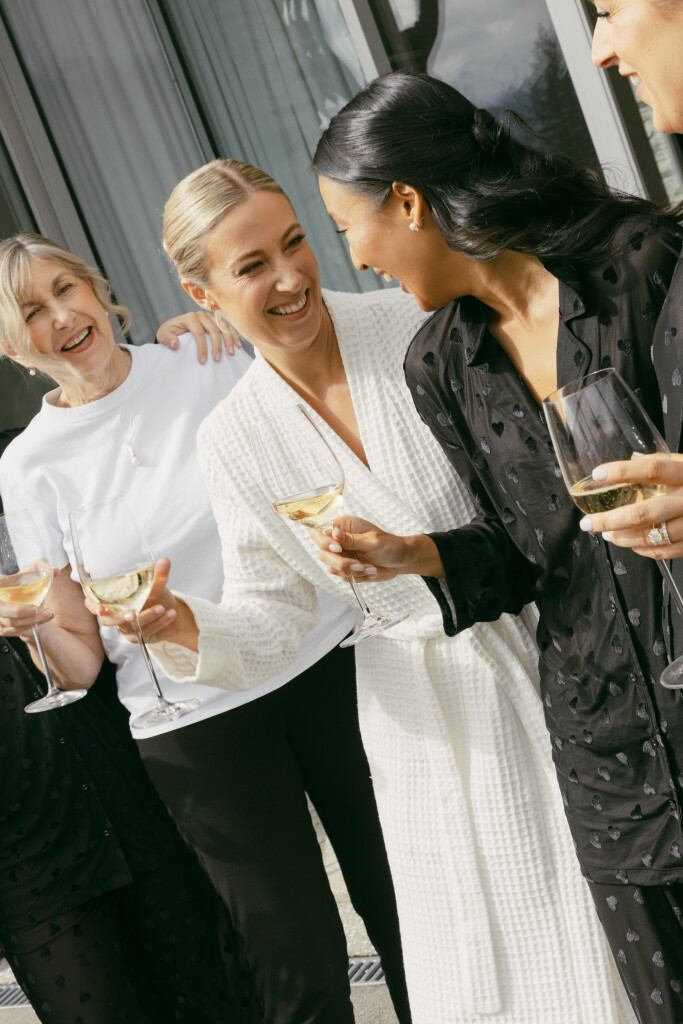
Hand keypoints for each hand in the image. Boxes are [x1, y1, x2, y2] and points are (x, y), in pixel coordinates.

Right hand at [0, 568, 57, 637]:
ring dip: (31, 620)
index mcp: (0, 585)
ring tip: (48, 614)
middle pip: (3, 609)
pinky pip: (15, 631)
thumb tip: (56, 571)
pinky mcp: (3, 628)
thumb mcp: (31, 576)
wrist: (23, 604)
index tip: (22, 597)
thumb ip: (42, 571)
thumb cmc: (24, 588)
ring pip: (12, 622)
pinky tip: (41, 621)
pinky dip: (29, 627)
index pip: (0, 585)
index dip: (8, 593)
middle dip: (19, 611)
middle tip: (35, 609)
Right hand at [85, 558, 186, 643]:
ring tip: (162, 608)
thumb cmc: (155, 595)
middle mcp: (115, 614)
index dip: (93, 607)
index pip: (92, 603)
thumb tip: (165, 561)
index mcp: (111, 599)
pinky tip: (170, 614)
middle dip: (121, 617)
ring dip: (147, 617)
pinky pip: (146, 632)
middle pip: (109, 620)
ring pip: (131, 626)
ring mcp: (125, 628)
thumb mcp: (157, 584)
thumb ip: (158, 574)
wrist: (170, 611)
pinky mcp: (137, 637)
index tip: (100, 609)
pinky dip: (159, 622)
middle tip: (134, 613)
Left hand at [155, 311, 240, 361]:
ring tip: (231, 353)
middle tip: (217, 359)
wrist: (175, 328)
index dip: (202, 347)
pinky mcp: (217, 322)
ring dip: (228, 340)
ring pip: (223, 327)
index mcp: (190, 318)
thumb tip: (175, 343)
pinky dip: (233, 336)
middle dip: (216, 345)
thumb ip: (167, 338)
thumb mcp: (163, 335)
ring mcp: (211, 318)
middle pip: (213, 329)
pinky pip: (228, 328)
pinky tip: (238, 346)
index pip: (198, 332)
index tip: (203, 361)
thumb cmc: (170, 333)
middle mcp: (201, 315)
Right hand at [310, 516, 443, 579]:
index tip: (339, 549)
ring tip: (370, 567)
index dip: (324, 542)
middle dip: (341, 563)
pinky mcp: (347, 570)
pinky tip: (371, 570)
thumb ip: (352, 539)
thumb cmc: (390, 545)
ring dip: (352, 571)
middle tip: (358, 565)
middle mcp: (339, 542)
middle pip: (322, 554)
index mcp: (343, 527)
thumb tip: (334, 532)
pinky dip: (358, 577)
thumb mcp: (373, 540)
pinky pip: (344, 577)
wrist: (401, 560)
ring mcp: (342, 556)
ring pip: (332, 568)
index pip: (319, 533)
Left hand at [579, 453, 682, 557]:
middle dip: (609, 520)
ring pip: (652, 536)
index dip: (623, 472)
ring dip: (623, 537)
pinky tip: (631, 544)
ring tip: (606, 534)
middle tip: (588, 523)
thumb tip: (632, 458)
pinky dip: (643, 549)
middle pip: (644, 512)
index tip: (598, 474)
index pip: (653, 469)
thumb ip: (662, 462)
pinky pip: (665, 551)